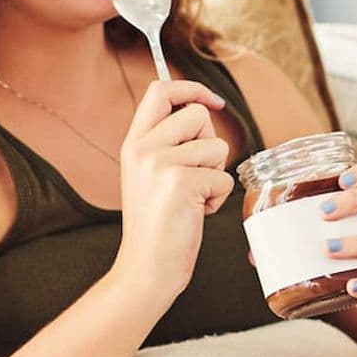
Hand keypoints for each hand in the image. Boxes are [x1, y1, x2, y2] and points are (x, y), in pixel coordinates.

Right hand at [111, 77, 233, 311]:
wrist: (146, 268)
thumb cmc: (158, 224)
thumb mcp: (150, 174)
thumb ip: (168, 142)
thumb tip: (202, 108)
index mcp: (133, 142)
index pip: (160, 90)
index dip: (191, 88)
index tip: (213, 102)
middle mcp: (143, 148)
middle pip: (197, 114)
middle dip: (209, 144)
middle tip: (193, 177)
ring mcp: (160, 165)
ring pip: (216, 147)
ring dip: (214, 176)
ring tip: (191, 199)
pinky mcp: (182, 184)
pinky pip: (223, 179)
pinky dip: (217, 200)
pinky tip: (194, 214)